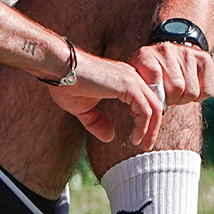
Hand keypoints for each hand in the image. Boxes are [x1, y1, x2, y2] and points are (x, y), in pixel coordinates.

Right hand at [42, 51, 163, 147]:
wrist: (59, 69)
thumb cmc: (66, 84)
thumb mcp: (83, 108)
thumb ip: (97, 122)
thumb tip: (110, 137)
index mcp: (123, 79)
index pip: (145, 99)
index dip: (146, 118)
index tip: (139, 134)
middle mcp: (131, 77)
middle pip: (155, 103)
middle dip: (154, 127)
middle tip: (146, 145)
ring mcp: (131, 80)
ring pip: (155, 107)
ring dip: (152, 129)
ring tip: (142, 144)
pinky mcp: (128, 86)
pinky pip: (145, 110)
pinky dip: (144, 126)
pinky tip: (135, 137)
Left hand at [129, 41, 213, 107]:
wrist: (168, 52)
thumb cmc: (150, 72)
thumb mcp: (138, 78)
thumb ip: (139, 92)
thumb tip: (146, 109)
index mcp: (146, 55)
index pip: (154, 76)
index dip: (157, 94)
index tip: (156, 97)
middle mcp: (167, 50)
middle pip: (176, 88)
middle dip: (172, 100)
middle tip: (169, 97)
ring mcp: (187, 52)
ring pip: (192, 92)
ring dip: (186, 99)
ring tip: (179, 92)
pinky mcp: (205, 59)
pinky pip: (206, 91)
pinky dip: (199, 97)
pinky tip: (190, 88)